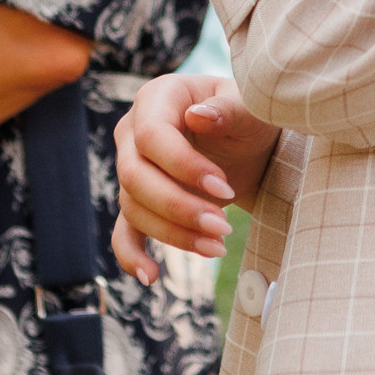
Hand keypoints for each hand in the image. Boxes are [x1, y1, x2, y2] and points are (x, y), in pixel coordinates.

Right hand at [112, 74, 279, 281]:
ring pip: (134, 207)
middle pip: (134, 176)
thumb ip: (228, 108)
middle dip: (178, 207)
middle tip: (223, 227)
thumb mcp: (250, 107)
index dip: (183, 167)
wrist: (250, 143)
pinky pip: (124, 230)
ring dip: (173, 233)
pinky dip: (132, 254)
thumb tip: (197, 117)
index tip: (224, 190)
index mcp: (158, 98)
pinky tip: (150, 276)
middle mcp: (134, 131)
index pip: (151, 136)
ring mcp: (132, 167)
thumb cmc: (250, 116)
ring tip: (218, 247)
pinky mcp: (139, 200)